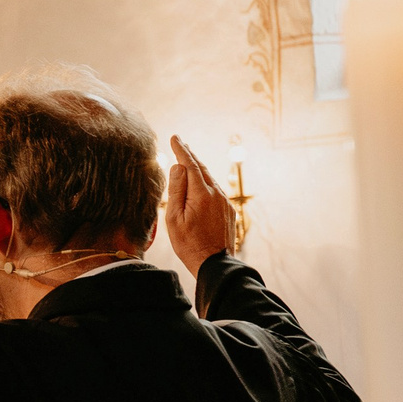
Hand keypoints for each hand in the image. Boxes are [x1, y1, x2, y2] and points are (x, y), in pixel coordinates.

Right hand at [163, 136, 235, 276]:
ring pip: (209, 179)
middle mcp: (216, 194)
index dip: (181, 150)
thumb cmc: (189, 244)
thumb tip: (178, 167)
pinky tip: (199, 184)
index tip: (174, 138)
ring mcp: (224, 202)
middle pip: (201, 169)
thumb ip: (176, 190)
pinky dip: (205, 182)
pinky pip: (215, 190)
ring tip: (187, 162)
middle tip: (180, 143)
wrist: (215, 264)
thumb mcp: (174, 218)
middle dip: (190, 155)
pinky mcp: (228, 211)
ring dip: (198, 169)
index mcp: (200, 194)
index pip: (190, 165)